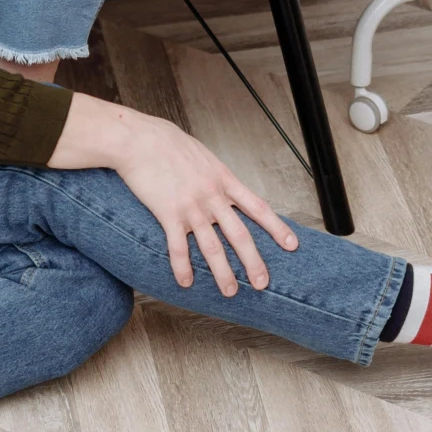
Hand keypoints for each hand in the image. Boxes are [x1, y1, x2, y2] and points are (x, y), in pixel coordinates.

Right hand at [50, 94, 297, 293]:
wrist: (140, 139)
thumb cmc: (168, 143)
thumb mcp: (203, 156)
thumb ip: (215, 175)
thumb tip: (223, 186)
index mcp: (224, 180)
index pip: (258, 208)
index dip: (277, 228)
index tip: (292, 245)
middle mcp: (212, 196)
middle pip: (239, 235)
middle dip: (253, 262)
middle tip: (262, 283)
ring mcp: (191, 207)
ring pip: (212, 247)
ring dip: (222, 273)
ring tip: (230, 291)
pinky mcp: (168, 214)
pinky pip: (178, 247)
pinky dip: (182, 267)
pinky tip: (185, 282)